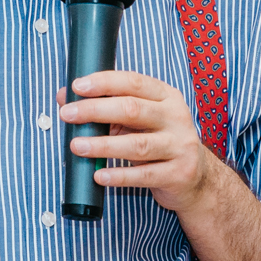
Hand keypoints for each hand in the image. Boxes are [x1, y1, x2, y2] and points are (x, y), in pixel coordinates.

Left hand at [60, 71, 215, 211]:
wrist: (196, 178)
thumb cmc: (160, 142)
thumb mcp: (139, 121)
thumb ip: (105, 108)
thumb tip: (64, 97)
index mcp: (167, 97)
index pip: (134, 82)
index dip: (104, 83)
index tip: (77, 87)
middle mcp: (176, 118)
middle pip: (133, 109)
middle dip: (96, 110)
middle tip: (68, 114)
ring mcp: (180, 146)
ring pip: (137, 144)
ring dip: (103, 145)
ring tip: (77, 146)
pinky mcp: (179, 173)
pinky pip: (144, 175)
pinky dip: (119, 175)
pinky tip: (99, 175)